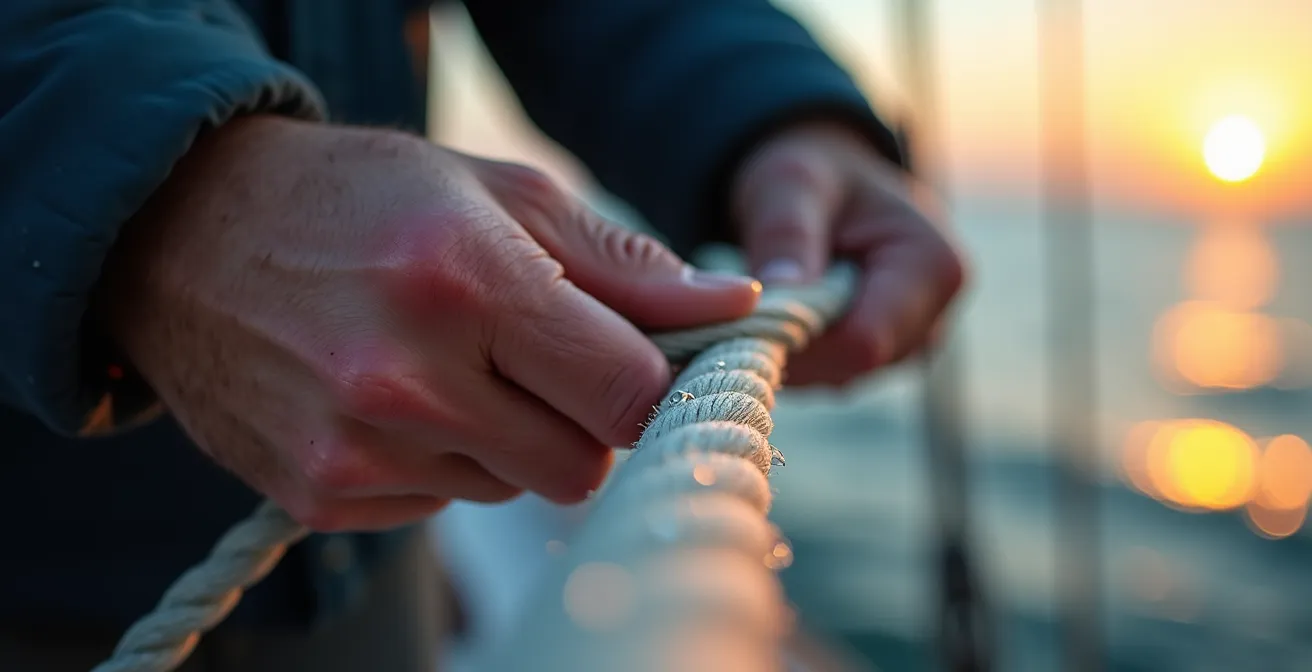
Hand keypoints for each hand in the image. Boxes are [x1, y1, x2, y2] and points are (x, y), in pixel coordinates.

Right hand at [102, 115, 760, 530]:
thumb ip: (623, 263)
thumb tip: (734, 308)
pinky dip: (440, 464)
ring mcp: (355, 449)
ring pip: (512, 489)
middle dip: (582, 418)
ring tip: (447, 366)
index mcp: (467, 281)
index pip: (629, 392)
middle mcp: (406, 379)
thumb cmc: (358, 197)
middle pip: (581, 463)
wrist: (182, 234)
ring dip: (507, 439)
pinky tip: (393, 400)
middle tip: (538, 358)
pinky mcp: (318, 496)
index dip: (653, 386)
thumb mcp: (496, 193)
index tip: (645, 367)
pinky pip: (440, 508)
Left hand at [730, 121, 967, 385]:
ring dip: (788, 350)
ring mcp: (911, 344)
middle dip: (790, 345)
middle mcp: (934, 317)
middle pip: (850, 365)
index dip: (798, 339)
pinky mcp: (884, 359)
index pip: (862, 341)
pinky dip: (795, 355)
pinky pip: (830, 375)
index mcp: (933, 267)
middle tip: (738, 307)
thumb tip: (774, 296)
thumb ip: (786, 233)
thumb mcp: (791, 183)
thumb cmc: (814, 176)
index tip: (742, 317)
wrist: (828, 187)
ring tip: (758, 302)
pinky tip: (774, 317)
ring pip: (836, 377)